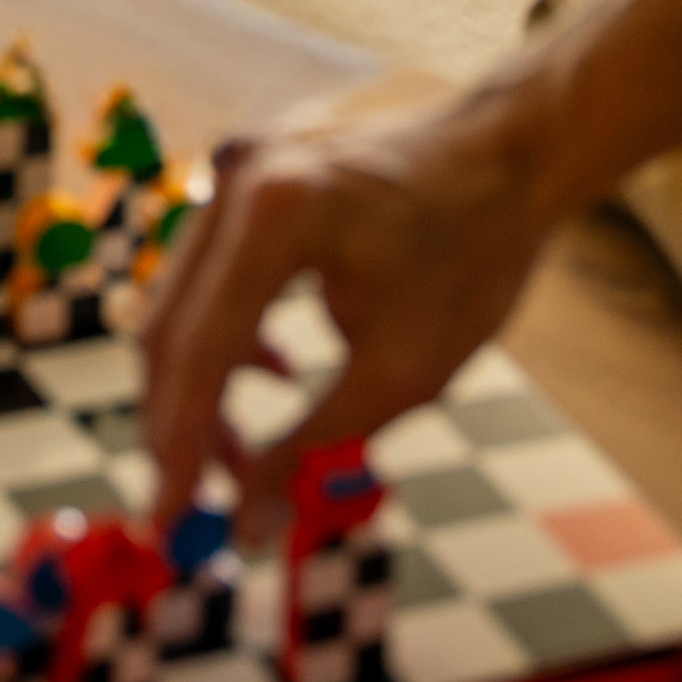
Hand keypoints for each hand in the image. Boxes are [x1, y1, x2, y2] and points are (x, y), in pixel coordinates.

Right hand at [136, 79, 568, 544]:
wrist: (513, 153)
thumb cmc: (473, 257)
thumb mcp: (400, 374)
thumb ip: (308, 448)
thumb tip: (246, 528)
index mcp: (276, 213)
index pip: (198, 351)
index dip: (178, 448)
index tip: (168, 523)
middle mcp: (237, 176)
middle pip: (171, 328)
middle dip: (184, 425)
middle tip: (205, 504)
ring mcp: (236, 167)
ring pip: (181, 304)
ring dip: (203, 386)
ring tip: (249, 452)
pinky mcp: (246, 175)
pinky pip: (208, 271)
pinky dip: (227, 333)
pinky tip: (279, 370)